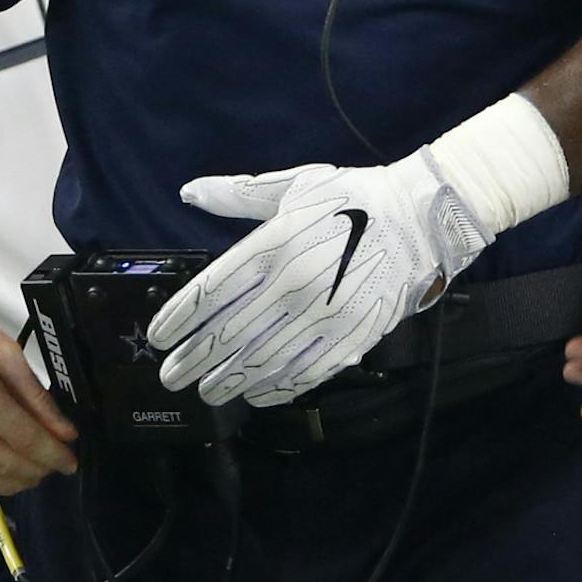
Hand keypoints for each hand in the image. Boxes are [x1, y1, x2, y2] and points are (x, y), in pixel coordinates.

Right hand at [0, 275, 75, 497]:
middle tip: (51, 467)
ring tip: (26, 474)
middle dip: (36, 472)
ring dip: (8, 484)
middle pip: (3, 466)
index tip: (69, 461)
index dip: (54, 456)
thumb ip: (36, 395)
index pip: (27, 439)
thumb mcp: (5, 350)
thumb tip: (63, 430)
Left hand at [148, 154, 492, 407]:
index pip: (211, 293)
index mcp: (274, 244)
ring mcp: (323, 316)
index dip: (178, 320)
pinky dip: (276, 390)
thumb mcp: (295, 185)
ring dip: (228, 382)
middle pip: (228, 336)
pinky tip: (257, 395)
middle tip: (171, 377)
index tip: (158, 338)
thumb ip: (238, 194)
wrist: (422, 219)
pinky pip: (305, 374)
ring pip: (262, 362)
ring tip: (208, 392)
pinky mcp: (352, 337)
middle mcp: (293, 284)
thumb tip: (189, 191)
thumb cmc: (355, 199)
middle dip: (192, 361)